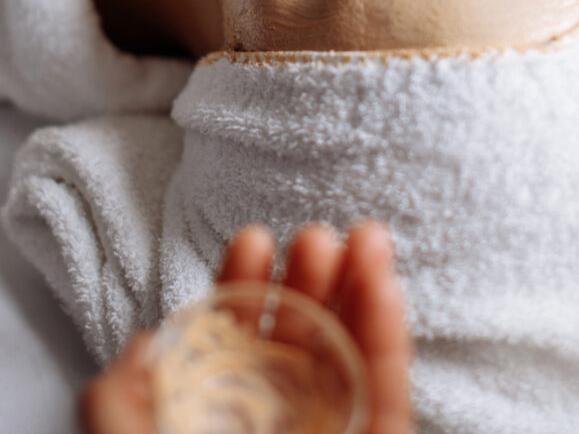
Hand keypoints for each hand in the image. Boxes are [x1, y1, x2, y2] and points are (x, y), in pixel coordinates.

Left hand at [79, 222, 411, 433]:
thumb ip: (121, 409)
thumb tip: (144, 342)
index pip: (240, 353)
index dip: (246, 292)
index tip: (252, 241)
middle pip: (304, 348)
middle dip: (312, 284)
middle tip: (316, 236)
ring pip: (354, 364)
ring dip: (362, 294)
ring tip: (363, 238)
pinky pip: (391, 400)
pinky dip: (391, 341)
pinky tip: (385, 286)